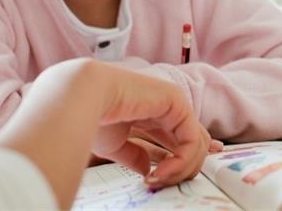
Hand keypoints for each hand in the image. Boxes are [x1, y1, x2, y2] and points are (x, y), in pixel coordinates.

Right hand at [89, 66, 213, 186]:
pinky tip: (161, 172)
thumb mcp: (116, 144)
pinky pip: (192, 141)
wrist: (85, 98)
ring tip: (157, 180)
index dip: (187, 157)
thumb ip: (134, 155)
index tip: (182, 176)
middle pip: (193, 141)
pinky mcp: (178, 103)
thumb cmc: (93, 115)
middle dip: (184, 168)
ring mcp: (174, 103)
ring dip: (180, 170)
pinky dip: (181, 162)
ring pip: (196, 144)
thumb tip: (146, 169)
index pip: (181, 135)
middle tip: (162, 184)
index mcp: (152, 112)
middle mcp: (166, 106)